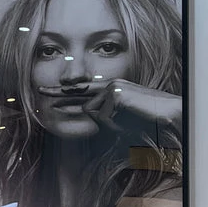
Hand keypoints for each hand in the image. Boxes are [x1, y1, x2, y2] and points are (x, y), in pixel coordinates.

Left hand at [37, 80, 181, 132]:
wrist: (168, 116)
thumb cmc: (146, 121)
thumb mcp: (119, 118)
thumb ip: (102, 114)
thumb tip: (85, 112)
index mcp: (111, 89)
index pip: (82, 90)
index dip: (63, 92)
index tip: (46, 91)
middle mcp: (110, 84)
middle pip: (80, 95)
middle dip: (58, 94)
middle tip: (39, 90)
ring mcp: (112, 86)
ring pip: (92, 110)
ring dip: (107, 122)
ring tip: (127, 120)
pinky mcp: (115, 92)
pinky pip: (102, 114)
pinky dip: (113, 121)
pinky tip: (128, 116)